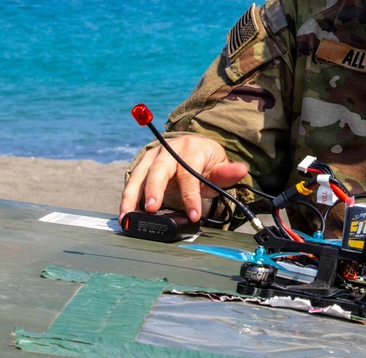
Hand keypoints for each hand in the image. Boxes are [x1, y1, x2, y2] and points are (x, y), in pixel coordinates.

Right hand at [118, 135, 247, 222]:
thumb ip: (227, 173)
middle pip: (159, 170)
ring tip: (127, 216)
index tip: (193, 215)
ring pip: (139, 175)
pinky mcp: (142, 166)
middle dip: (154, 189)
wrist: (191, 147)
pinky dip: (127, 197)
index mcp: (190, 150)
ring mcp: (152, 157)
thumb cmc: (205, 161)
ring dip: (131, 196)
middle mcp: (168, 150)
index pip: (189, 174)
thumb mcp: (218, 166)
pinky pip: (132, 181)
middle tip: (152, 209)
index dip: (191, 196)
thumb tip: (241, 170)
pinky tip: (123, 214)